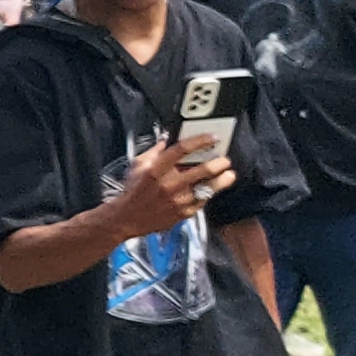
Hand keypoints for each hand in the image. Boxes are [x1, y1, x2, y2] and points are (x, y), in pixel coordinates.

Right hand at [104, 136, 225, 245]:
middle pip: (203, 170)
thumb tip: (168, 140)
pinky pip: (203, 201)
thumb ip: (154, 152)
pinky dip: (209, 194)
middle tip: (225, 160)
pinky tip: (211, 189)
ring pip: (209, 188)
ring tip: (229, 175)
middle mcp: (169, 184)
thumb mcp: (138, 166)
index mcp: (156, 169)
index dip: (200, 141)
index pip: (182, 149)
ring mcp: (178, 200)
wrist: (127, 218)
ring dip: (222, 180)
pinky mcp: (184, 213)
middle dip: (219, 163)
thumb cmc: (133, 190)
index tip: (213, 137)